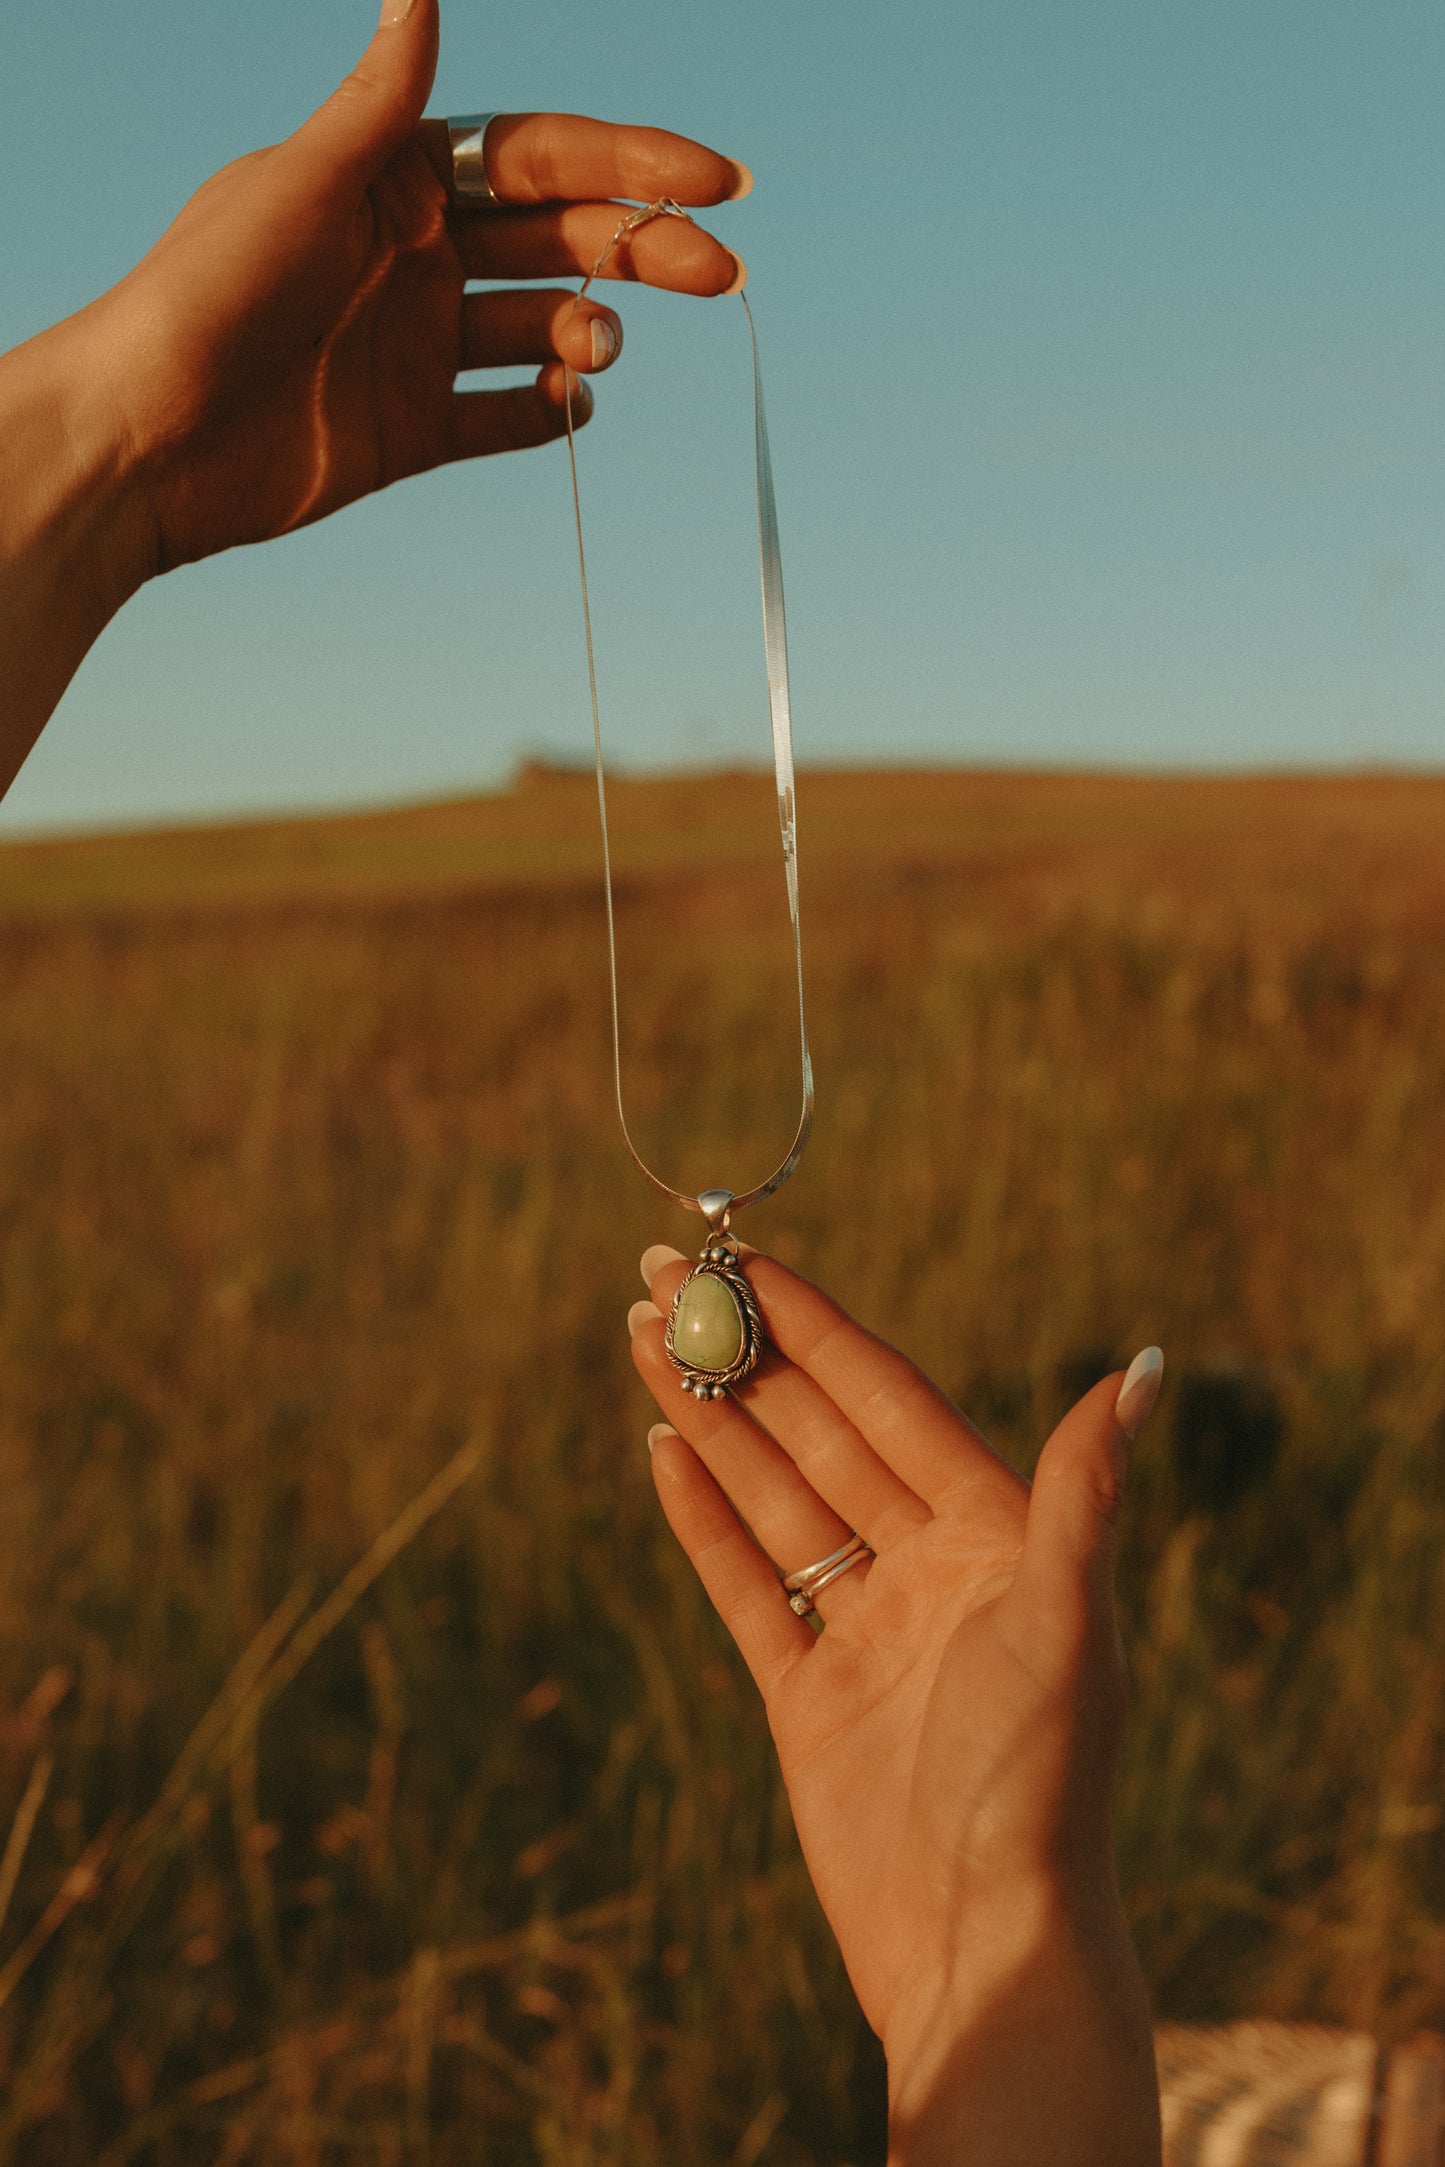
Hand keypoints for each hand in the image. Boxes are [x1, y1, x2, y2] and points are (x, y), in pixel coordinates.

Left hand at [69, 0, 746, 573]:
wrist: (148, 436)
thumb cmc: (209, 292)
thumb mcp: (302, 180)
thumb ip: (380, 102)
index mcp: (395, 182)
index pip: (539, 158)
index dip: (631, 162)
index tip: (715, 180)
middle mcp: (415, 258)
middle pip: (560, 241)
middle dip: (644, 248)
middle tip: (722, 272)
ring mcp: (416, 347)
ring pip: (539, 329)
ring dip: (588, 331)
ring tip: (597, 349)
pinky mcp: (409, 433)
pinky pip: (500, 420)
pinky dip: (544, 414)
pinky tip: (570, 405)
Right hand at [629, 1246, 1163, 2166]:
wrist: (984, 1945)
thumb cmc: (1042, 1781)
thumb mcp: (1068, 1619)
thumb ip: (1083, 1490)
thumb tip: (1146, 1368)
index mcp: (992, 1533)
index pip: (885, 1399)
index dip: (814, 1325)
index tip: (747, 1259)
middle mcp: (926, 1566)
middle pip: (816, 1433)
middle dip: (742, 1354)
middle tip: (661, 1274)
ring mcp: (862, 1629)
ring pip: (771, 1495)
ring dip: (709, 1417)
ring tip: (643, 1339)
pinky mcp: (808, 1696)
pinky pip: (745, 1585)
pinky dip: (702, 1520)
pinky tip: (662, 1451)